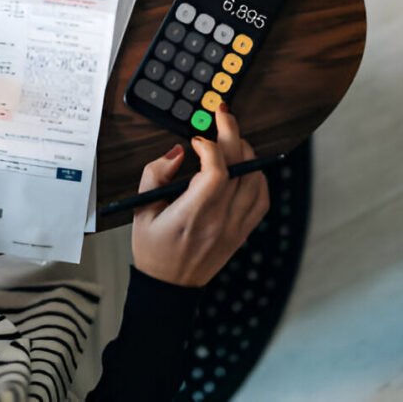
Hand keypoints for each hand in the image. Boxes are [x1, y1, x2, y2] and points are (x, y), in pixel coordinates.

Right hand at [131, 106, 269, 286]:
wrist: (169, 287)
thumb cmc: (153, 249)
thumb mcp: (141, 210)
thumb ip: (155, 175)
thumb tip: (178, 152)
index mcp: (192, 216)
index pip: (216, 172)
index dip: (210, 147)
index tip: (196, 140)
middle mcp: (219, 221)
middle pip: (239, 167)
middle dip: (232, 133)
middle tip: (222, 115)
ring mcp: (235, 227)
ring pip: (255, 179)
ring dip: (246, 152)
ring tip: (232, 140)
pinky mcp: (243, 232)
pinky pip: (262, 198)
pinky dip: (258, 176)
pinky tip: (245, 167)